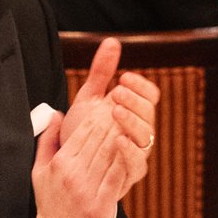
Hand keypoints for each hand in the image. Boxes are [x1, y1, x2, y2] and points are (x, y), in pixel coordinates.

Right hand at [31, 95, 129, 217]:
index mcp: (59, 163)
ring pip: (110, 152)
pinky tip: (135, 147)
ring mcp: (88, 189)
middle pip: (99, 137)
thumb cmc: (50, 207)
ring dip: (123, 133)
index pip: (82, 130)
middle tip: (128, 104)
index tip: (111, 101)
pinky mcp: (101, 204)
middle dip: (114, 118)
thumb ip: (47, 141)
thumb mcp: (39, 172)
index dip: (99, 113)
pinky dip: (126, 159)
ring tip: (134, 119)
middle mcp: (73, 173)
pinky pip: (117, 175)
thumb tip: (56, 114)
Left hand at [59, 36, 156, 197]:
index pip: (150, 95)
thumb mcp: (89, 99)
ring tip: (115, 110)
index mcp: (133, 114)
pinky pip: (138, 165)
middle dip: (135, 101)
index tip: (123, 76)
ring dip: (133, 122)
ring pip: (147, 137)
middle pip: (151, 113)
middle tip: (117, 92)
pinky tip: (117, 139)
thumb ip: (101, 72)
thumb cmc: (81, 136)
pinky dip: (130, 152)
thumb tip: (112, 42)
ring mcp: (135, 154)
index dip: (141, 85)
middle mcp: (138, 133)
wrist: (67, 173)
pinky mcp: (127, 176)